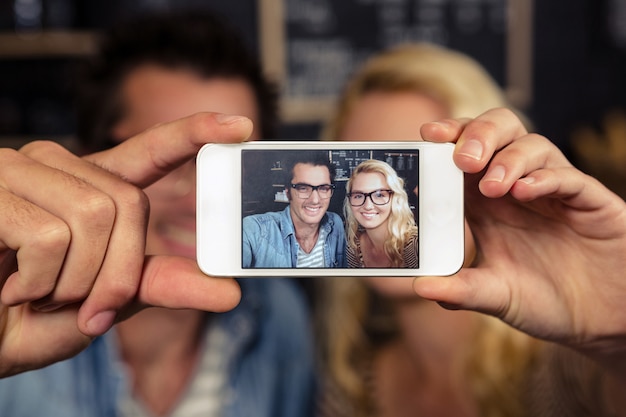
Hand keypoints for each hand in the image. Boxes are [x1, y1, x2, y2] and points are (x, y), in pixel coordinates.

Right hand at [0, 112, 250, 376]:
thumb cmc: (25, 318)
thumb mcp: (101, 302)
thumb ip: (156, 286)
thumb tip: (230, 292)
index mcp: (89, 189)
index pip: (149, 152)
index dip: (194, 134)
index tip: (241, 126)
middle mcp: (58, 167)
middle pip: (128, 204)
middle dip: (116, 274)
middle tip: (85, 307)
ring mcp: (19, 169)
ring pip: (93, 217)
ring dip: (72, 282)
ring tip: (35, 293)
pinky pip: (49, 235)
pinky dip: (37, 281)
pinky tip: (8, 285)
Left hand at [413, 108, 625, 373]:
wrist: (598, 320)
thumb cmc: (544, 301)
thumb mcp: (496, 297)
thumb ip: (461, 290)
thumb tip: (420, 286)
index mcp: (487, 203)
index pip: (463, 155)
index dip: (447, 139)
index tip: (427, 135)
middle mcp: (517, 188)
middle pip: (498, 133)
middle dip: (478, 134)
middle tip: (462, 159)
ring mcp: (554, 191)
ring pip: (532, 145)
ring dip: (508, 159)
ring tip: (493, 187)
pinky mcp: (589, 202)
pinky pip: (569, 177)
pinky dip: (546, 178)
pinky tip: (525, 190)